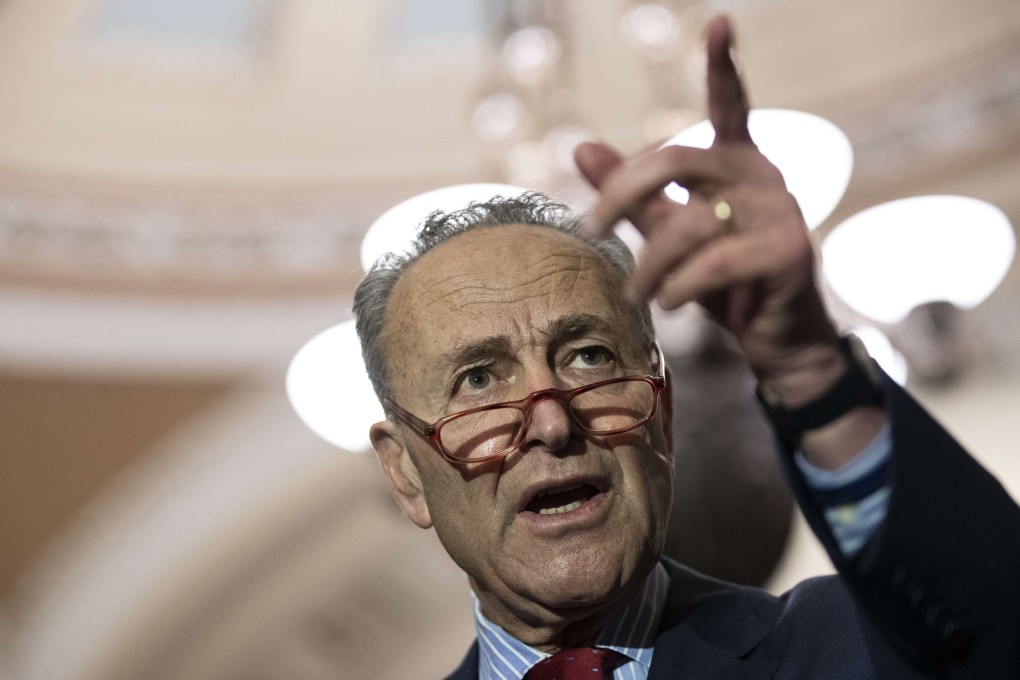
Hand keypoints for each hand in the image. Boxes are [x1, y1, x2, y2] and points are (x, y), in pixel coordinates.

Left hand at [575, 14, 840, 398]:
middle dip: (622, 194)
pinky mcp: (787, 251)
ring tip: (638, 293)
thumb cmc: (722, 280)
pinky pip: (714, 263)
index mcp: (738, 160)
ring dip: (650, 266)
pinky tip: (668, 305)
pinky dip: (678, 288)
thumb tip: (580, 147)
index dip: (724, 65)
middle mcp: (762, 174)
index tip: (720, 22)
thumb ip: (632, 194)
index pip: (730, 103)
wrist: (775, 338)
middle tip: (592, 229)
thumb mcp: (669, 232)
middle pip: (678, 158)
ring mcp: (780, 210)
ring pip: (689, 224)